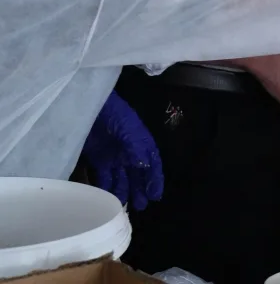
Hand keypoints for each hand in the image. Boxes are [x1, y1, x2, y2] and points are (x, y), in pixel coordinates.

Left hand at [83, 92, 163, 210]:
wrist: (89, 106)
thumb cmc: (113, 114)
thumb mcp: (128, 129)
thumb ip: (136, 148)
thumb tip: (144, 168)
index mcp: (142, 144)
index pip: (152, 165)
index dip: (155, 180)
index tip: (155, 196)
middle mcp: (130, 153)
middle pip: (137, 176)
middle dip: (140, 190)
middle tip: (140, 206)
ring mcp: (113, 157)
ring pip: (121, 179)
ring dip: (123, 192)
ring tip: (122, 207)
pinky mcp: (98, 160)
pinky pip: (103, 178)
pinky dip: (104, 188)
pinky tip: (105, 199)